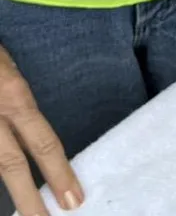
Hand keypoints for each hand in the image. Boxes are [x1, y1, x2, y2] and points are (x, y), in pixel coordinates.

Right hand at [0, 45, 83, 213]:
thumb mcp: (7, 68)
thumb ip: (16, 99)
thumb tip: (25, 131)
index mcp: (15, 97)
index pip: (43, 143)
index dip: (59, 173)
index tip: (75, 198)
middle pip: (13, 166)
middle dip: (31, 201)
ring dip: (12, 193)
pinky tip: (0, 198)